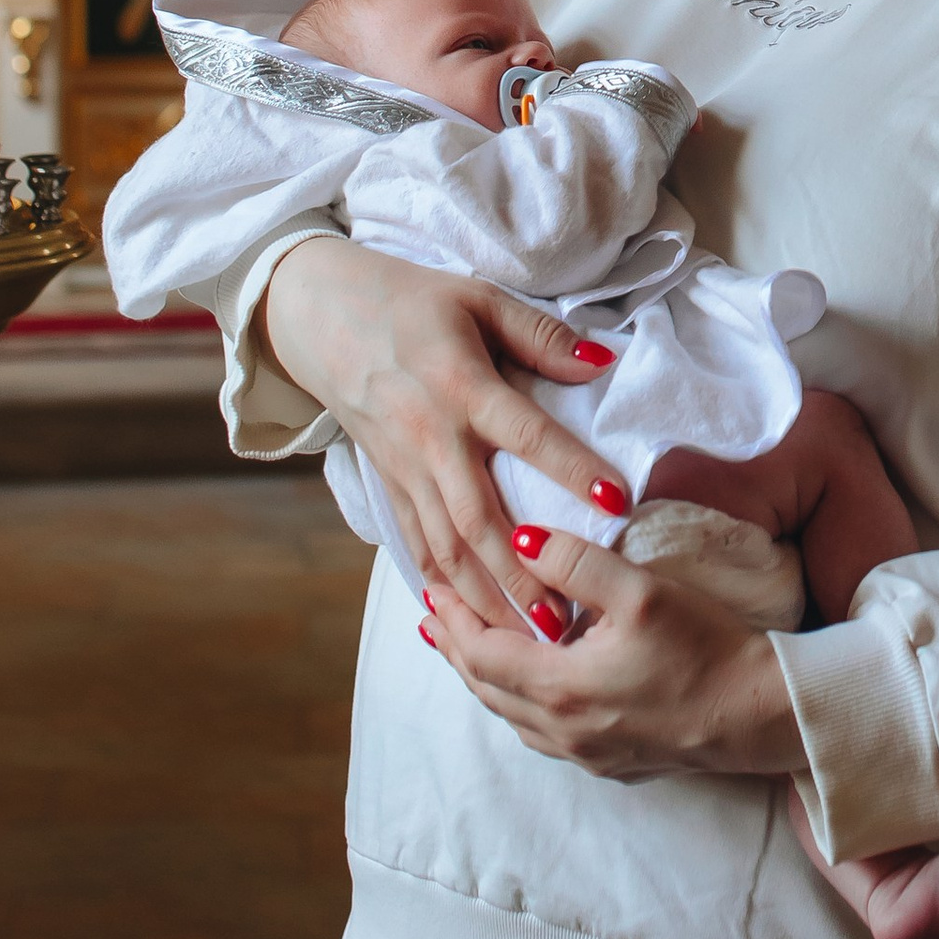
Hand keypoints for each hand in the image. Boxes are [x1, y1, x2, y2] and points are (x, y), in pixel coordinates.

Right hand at [260, 239, 626, 629]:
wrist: (323, 316)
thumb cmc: (412, 302)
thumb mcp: (480, 298)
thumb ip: (540, 335)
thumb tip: (599, 362)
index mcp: (462, 386)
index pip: (526, 433)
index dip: (571, 468)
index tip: (616, 503)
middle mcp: (432, 438)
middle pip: (480, 520)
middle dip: (523, 577)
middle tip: (565, 622)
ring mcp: (404, 468)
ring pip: (447, 547)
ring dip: (486, 598)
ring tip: (527, 640)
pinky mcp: (387, 484)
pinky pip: (417, 543)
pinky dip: (442, 585)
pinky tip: (468, 619)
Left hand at [422, 529, 805, 784]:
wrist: (759, 715)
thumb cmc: (705, 649)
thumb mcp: (641, 591)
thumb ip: (576, 562)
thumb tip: (519, 539)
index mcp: (559, 688)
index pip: (482, 655)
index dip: (453, 622)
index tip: (431, 592)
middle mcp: (561, 731)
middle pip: (487, 690)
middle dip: (457, 650)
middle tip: (435, 617)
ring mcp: (585, 754)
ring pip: (512, 716)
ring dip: (485, 679)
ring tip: (469, 648)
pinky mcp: (611, 763)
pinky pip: (543, 734)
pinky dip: (519, 704)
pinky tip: (530, 689)